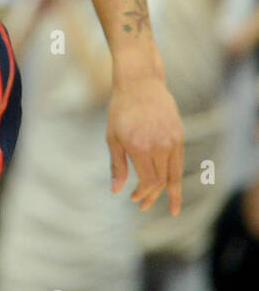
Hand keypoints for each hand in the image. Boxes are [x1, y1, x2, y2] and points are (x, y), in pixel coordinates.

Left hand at [107, 72, 183, 213]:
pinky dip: (174, 174)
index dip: (143, 193)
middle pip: (162, 180)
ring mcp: (172, 140)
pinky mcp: (178, 134)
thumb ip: (117, 165)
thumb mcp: (112, 137)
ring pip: (174, 173)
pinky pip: (178, 160)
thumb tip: (116, 191)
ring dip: (170, 191)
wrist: (140, 84)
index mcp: (140, 147)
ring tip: (171, 207)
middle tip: (143, 206)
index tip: (133, 198)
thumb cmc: (120, 110)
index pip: (149, 181)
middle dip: (152, 196)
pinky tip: (171, 185)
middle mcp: (160, 145)